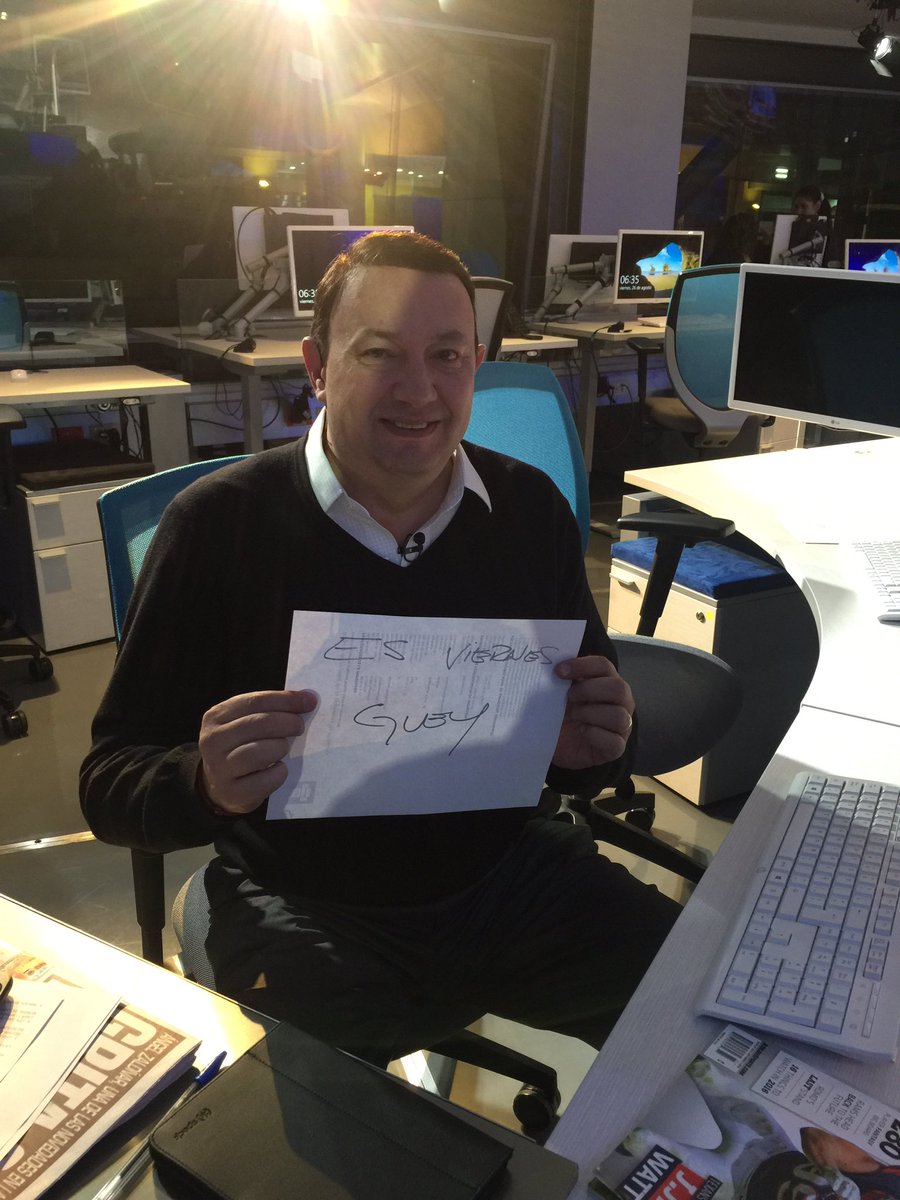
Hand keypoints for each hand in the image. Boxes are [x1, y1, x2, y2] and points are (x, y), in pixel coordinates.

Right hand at [197, 690, 316, 814]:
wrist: (220, 788)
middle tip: (299, 726)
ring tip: (284, 748)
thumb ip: (268, 710)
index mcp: (216, 717)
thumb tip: (307, 700)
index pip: (254, 702)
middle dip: (286, 722)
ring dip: (280, 747)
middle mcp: (212, 741)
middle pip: (257, 724)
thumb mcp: (243, 725)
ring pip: (258, 752)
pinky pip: (265, 780)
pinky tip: (279, 768)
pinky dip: (279, 772)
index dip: (285, 700)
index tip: (309, 700)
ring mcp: (220, 768)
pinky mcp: (233, 792)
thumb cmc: (239, 748)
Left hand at [551, 656, 633, 771]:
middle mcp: (621, 701)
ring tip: (573, 716)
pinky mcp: (616, 748)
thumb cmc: (561, 713)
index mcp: (607, 681)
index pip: (604, 665)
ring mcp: (622, 726)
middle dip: (588, 690)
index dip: (582, 666)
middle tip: (568, 697)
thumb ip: (562, 678)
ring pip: (619, 716)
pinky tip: (581, 731)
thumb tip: (553, 664)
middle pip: (618, 688)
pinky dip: (594, 735)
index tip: (559, 671)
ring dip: (590, 714)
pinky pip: (614, 741)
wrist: (554, 743)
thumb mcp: (558, 692)